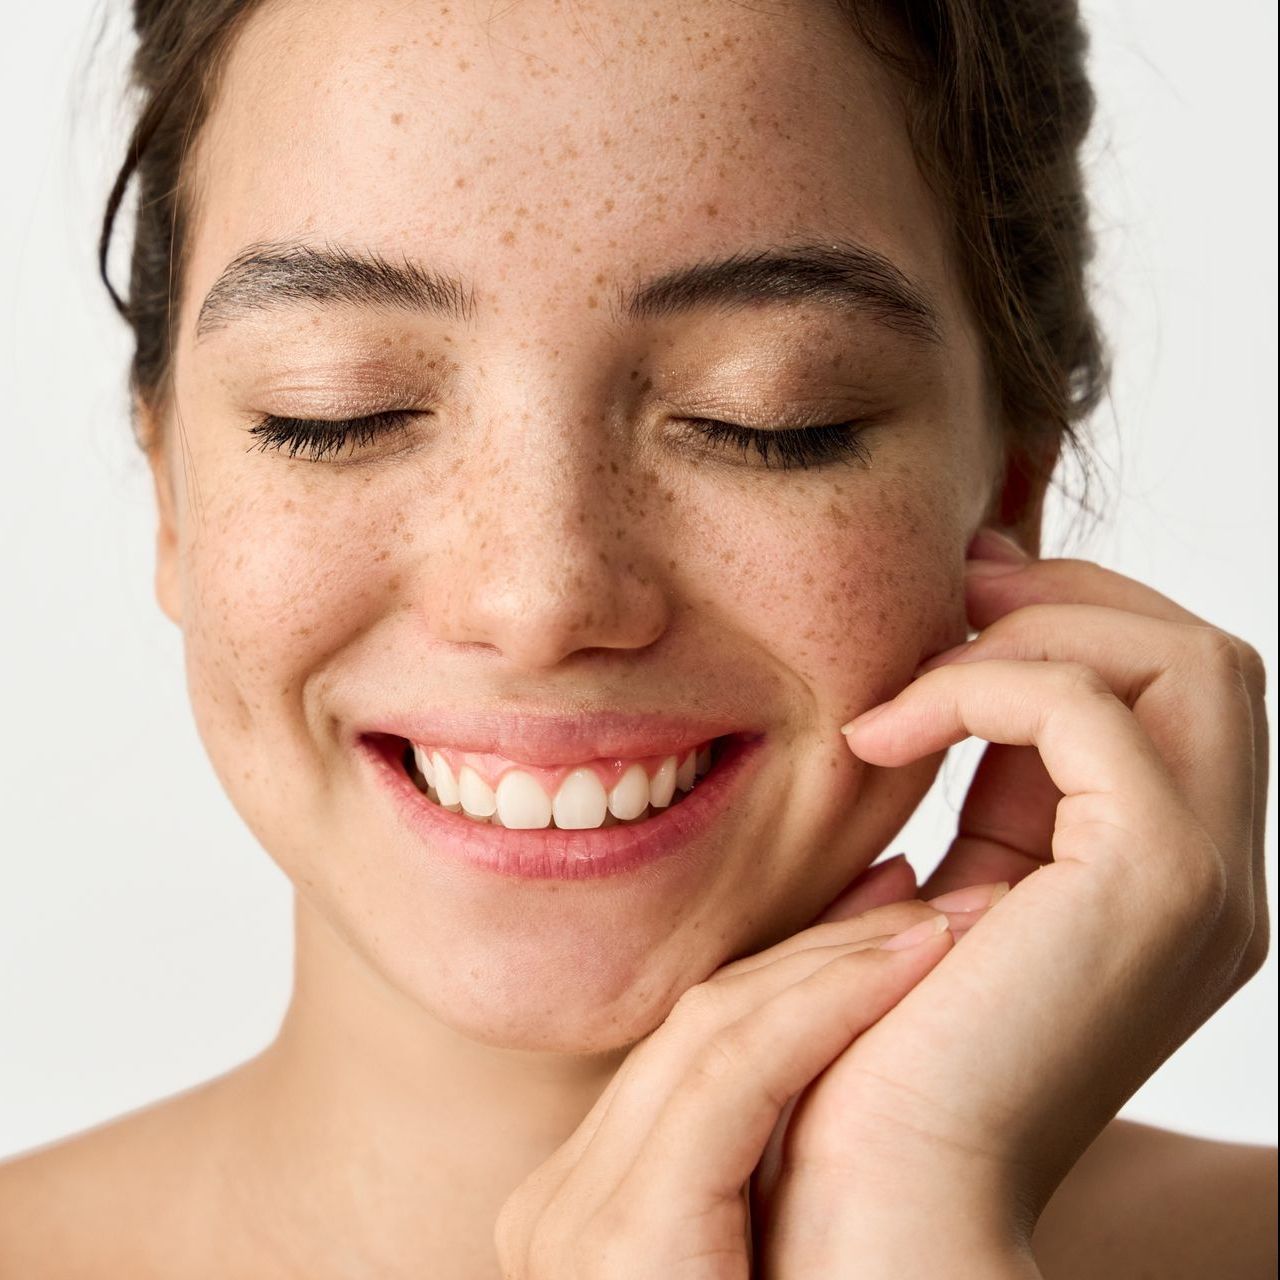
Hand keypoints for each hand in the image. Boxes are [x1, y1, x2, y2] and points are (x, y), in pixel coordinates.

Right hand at [492, 887, 1000, 1278]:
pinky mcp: (613, 1251)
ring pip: (711, 1039)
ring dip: (835, 967)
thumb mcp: (778, 1234)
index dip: (800, 963)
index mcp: (591, 1202)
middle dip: (822, 949)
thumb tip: (842, 1012)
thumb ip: (766, 1143)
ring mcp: (570, 1230)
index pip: (699, 1046)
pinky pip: (729, 1087)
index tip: (891, 908)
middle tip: (924, 890)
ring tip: (938, 923)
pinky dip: (824, 1009)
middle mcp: (557, 1209)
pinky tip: (915, 963)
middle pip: (700, 1030)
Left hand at [757, 527, 1268, 1272]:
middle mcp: (1215, 880)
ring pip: (1179, 662)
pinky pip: (1087, 712)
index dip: (1074, 618)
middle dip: (1071, 600)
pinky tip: (878, 737)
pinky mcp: (1151, 884)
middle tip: (953, 591)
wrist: (885, 1188)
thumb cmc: (889, 1044)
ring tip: (908, 681)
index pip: (1173, 694)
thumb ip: (984, 789)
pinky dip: (976, 689)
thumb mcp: (958, 888)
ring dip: (1029, 636)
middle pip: (1200, 660)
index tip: (963, 595)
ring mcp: (1201, 883)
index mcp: (1168, 879)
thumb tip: (956, 673)